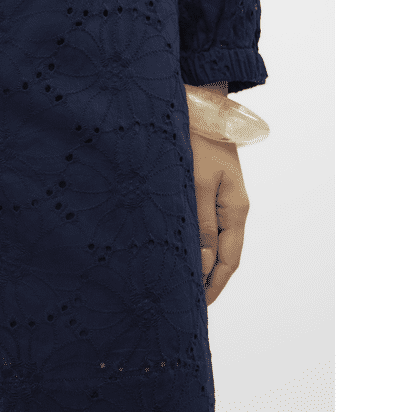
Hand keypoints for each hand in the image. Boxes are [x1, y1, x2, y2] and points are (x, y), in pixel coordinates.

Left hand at [190, 131, 249, 305]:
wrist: (199, 104)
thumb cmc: (197, 140)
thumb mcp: (197, 184)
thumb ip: (201, 225)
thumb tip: (203, 265)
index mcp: (235, 209)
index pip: (229, 259)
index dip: (215, 285)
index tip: (198, 306)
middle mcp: (230, 206)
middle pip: (223, 253)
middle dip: (207, 278)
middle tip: (184, 300)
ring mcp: (220, 196)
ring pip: (211, 238)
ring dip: (198, 259)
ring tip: (177, 279)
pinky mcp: (206, 186)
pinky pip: (202, 222)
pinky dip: (192, 239)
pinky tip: (175, 245)